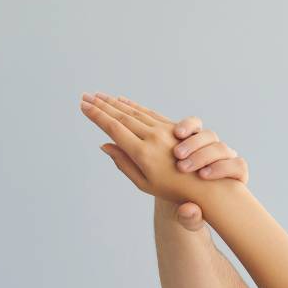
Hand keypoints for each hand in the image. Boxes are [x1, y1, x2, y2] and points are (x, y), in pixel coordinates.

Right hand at [80, 92, 224, 206]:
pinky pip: (149, 113)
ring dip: (115, 103)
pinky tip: (122, 101)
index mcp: (143, 154)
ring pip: (135, 112)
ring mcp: (165, 131)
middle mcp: (153, 138)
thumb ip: (123, 163)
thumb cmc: (172, 190)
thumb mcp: (144, 183)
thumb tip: (104, 145)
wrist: (205, 185)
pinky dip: (133, 106)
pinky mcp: (173, 127)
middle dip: (101, 106)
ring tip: (99, 96)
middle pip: (122, 117)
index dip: (96, 116)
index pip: (114, 129)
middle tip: (85, 96)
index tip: (83, 106)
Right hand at [170, 114, 248, 230]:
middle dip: (204, 156)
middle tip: (184, 167)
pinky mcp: (192, 136)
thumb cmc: (186, 210)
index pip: (238, 166)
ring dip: (194, 143)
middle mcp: (223, 158)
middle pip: (222, 149)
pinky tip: (176, 133)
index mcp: (232, 178)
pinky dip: (187, 126)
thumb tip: (190, 211)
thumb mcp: (188, 219)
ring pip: (209, 136)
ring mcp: (208, 145)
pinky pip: (194, 125)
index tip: (204, 176)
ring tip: (177, 154)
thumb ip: (191, 219)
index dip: (224, 168)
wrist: (170, 196)